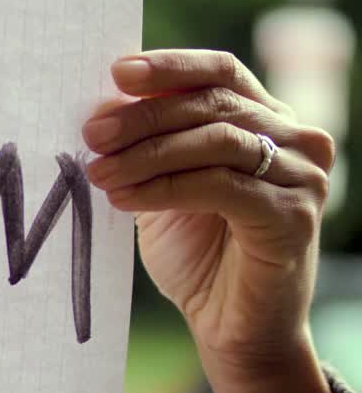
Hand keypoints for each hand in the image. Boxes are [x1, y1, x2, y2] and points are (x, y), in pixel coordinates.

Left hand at [83, 50, 338, 392]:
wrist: (231, 326)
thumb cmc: (196, 253)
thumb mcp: (161, 184)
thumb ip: (144, 143)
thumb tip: (98, 106)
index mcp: (265, 118)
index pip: (220, 72)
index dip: (171, 66)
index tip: (117, 72)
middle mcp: (295, 138)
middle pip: (211, 105)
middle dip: (142, 117)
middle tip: (91, 134)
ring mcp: (301, 176)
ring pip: (215, 142)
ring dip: (147, 155)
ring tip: (99, 172)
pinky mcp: (293, 217)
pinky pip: (221, 187)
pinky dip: (165, 189)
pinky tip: (125, 200)